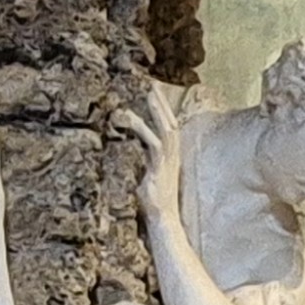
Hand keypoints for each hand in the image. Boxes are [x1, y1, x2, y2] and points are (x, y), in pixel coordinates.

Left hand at [114, 80, 189, 222]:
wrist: (163, 219)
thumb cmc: (154, 203)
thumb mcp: (148, 177)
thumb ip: (144, 164)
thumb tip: (133, 157)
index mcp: (171, 157)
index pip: (170, 127)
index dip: (163, 110)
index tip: (155, 94)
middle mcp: (173, 156)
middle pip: (171, 123)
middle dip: (162, 104)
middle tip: (152, 85)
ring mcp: (168, 161)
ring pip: (166, 129)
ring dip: (157, 110)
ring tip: (149, 93)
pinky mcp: (160, 168)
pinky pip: (153, 144)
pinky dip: (144, 130)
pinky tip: (132, 119)